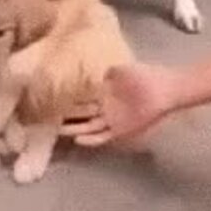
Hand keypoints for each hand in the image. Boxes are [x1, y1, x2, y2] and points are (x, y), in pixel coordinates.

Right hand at [60, 63, 178, 145]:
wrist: (163, 89)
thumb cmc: (144, 76)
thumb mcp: (120, 70)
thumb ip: (105, 72)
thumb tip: (90, 72)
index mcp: (103, 94)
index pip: (80, 99)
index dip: (66, 100)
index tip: (50, 99)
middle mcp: (104, 109)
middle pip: (80, 115)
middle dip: (65, 117)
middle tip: (46, 118)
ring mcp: (111, 121)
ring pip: (88, 128)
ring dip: (74, 130)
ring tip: (57, 131)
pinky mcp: (120, 130)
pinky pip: (103, 138)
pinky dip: (91, 140)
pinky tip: (78, 139)